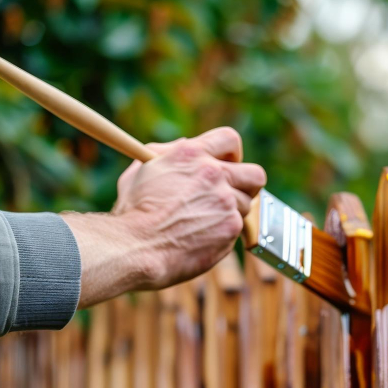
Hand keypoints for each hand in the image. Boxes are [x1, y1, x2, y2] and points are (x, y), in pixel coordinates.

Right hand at [61, 127, 265, 307]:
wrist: (136, 248)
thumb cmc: (133, 211)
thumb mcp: (142, 168)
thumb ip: (167, 152)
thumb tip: (185, 144)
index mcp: (191, 154)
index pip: (229, 140)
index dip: (232, 153)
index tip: (227, 164)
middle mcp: (214, 175)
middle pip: (254, 174)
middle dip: (247, 184)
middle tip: (232, 193)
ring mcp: (226, 203)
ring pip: (246, 205)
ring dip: (231, 212)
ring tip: (204, 221)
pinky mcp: (231, 228)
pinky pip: (237, 228)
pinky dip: (223, 233)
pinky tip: (201, 237)